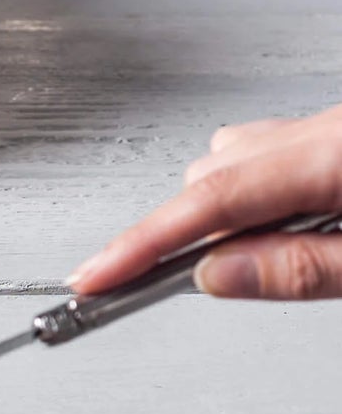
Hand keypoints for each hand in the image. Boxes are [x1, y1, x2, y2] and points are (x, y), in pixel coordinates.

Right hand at [69, 106, 341, 298]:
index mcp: (331, 157)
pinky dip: (248, 191)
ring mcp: (325, 126)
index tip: (95, 275)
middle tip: (172, 288)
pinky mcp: (330, 133)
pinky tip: (277, 222)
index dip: (142, 241)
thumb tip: (215, 276)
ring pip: (231, 161)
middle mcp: (322, 130)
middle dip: (188, 234)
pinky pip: (262, 151)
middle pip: (212, 177)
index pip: (211, 200)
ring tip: (265, 261)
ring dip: (223, 214)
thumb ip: (303, 270)